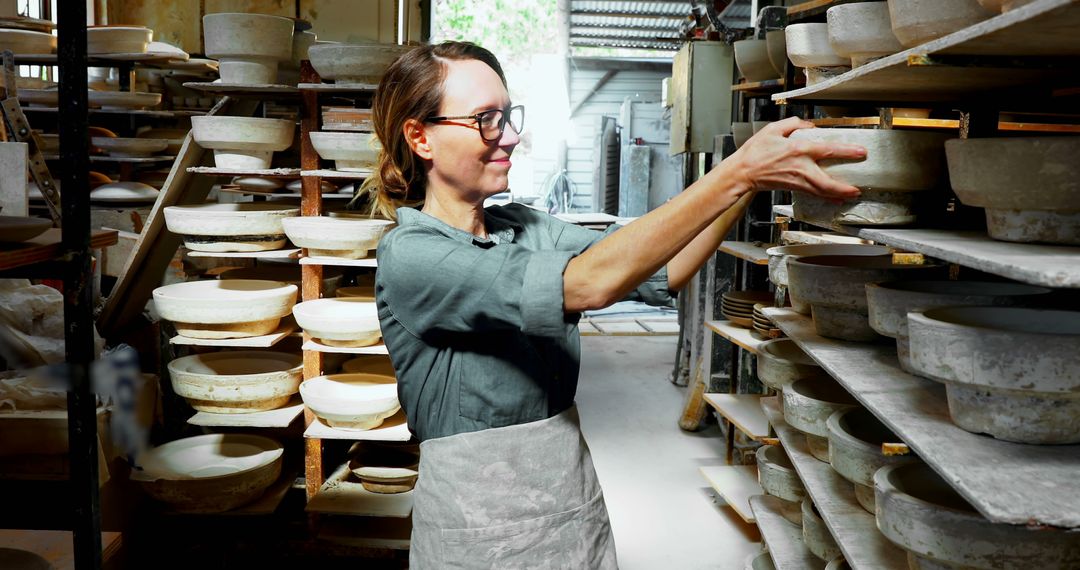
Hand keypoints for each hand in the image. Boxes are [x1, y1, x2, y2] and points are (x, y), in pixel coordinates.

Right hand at [726, 117, 864, 200]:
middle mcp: (800, 167)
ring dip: (838, 194)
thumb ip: (794, 124)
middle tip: (858, 188)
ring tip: (852, 194)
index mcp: (798, 149)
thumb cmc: (754, 152)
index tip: (861, 152)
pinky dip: (826, 197)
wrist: (742, 172)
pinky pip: (814, 194)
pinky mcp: (793, 187)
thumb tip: (810, 126)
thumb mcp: (773, 129)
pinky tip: (835, 198)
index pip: (828, 150)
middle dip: (844, 187)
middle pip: (827, 182)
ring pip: (821, 191)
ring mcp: (797, 180)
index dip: (846, 151)